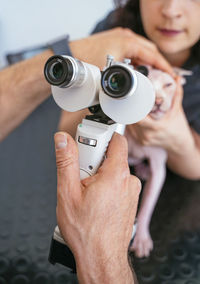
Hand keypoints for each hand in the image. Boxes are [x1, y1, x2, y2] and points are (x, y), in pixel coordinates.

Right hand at [54, 131, 140, 282]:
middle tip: (81, 177)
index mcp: (116, 174)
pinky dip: (106, 186)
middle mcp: (128, 180)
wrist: (101, 258)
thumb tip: (63, 140)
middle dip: (93, 161)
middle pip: (111, 155)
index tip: (85, 146)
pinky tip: (96, 201)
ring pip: (112, 171)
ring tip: (87, 194)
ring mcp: (131, 191)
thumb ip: (66, 161)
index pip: (116, 139)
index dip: (99, 138)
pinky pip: (117, 183)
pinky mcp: (130, 199)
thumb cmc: (87, 231)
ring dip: (98, 175)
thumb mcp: (68, 193)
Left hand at [69, 28, 173, 75]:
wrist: (69, 55)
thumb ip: (124, 80)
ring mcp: (118, 36)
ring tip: (150, 74)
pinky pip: (131, 48)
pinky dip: (136, 58)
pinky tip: (135, 68)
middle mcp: (125, 36)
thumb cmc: (85, 61)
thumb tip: (133, 92)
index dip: (163, 67)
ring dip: (146, 60)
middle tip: (162, 76)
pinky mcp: (112, 40)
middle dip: (157, 63)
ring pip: (140, 49)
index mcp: (128, 42)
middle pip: (149, 50)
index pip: (153, 55)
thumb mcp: (109, 73)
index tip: (170, 75)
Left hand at [127, 78, 189, 152]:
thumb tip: (177, 79)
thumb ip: (177, 94)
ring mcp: (143, 139)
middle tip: (134, 103)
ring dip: (132, 117)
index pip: (138, 118)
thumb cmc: (177, 126)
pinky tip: (140, 119)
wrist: (178, 143)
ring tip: (137, 110)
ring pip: (131, 125)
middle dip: (132, 110)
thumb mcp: (177, 110)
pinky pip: (132, 130)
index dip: (132, 110)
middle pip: (132, 120)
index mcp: (155, 127)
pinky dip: (134, 123)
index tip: (131, 103)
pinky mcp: (140, 141)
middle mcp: (147, 134)